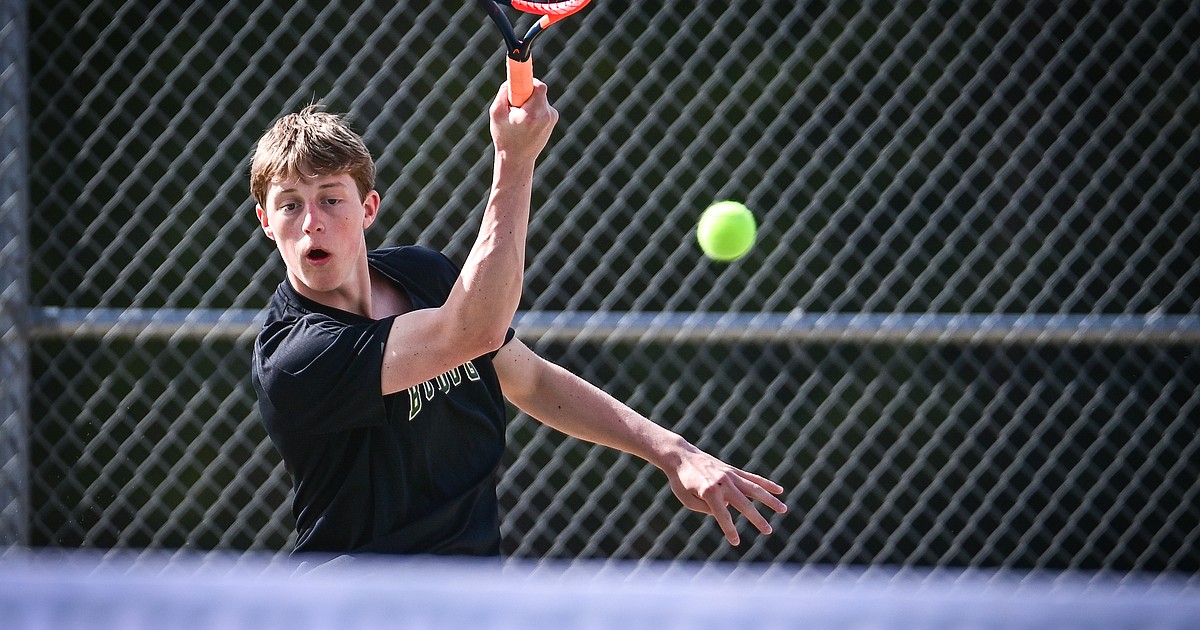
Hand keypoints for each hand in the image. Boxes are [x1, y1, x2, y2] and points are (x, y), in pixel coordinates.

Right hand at [489, 79, 557, 163]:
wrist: (518, 159)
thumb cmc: (504, 137)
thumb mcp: (496, 114)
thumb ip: (503, 93)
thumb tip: (512, 80)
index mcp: (532, 114)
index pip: (539, 87)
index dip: (529, 80)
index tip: (522, 74)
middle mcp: (545, 115)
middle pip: (538, 89)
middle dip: (526, 91)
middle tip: (515, 101)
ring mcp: (551, 118)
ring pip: (540, 97)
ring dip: (529, 101)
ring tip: (519, 117)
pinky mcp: (553, 119)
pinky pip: (543, 105)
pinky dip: (534, 108)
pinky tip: (527, 122)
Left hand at [665, 446, 787, 545]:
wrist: (680, 456)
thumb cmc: (680, 481)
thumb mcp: (687, 500)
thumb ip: (706, 509)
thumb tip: (726, 510)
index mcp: (709, 491)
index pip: (723, 515)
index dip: (729, 530)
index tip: (736, 542)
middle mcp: (722, 482)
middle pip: (744, 503)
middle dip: (757, 519)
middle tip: (768, 531)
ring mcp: (729, 475)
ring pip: (754, 489)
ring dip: (770, 500)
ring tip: (783, 510)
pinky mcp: (732, 470)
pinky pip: (752, 478)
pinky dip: (766, 484)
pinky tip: (779, 490)